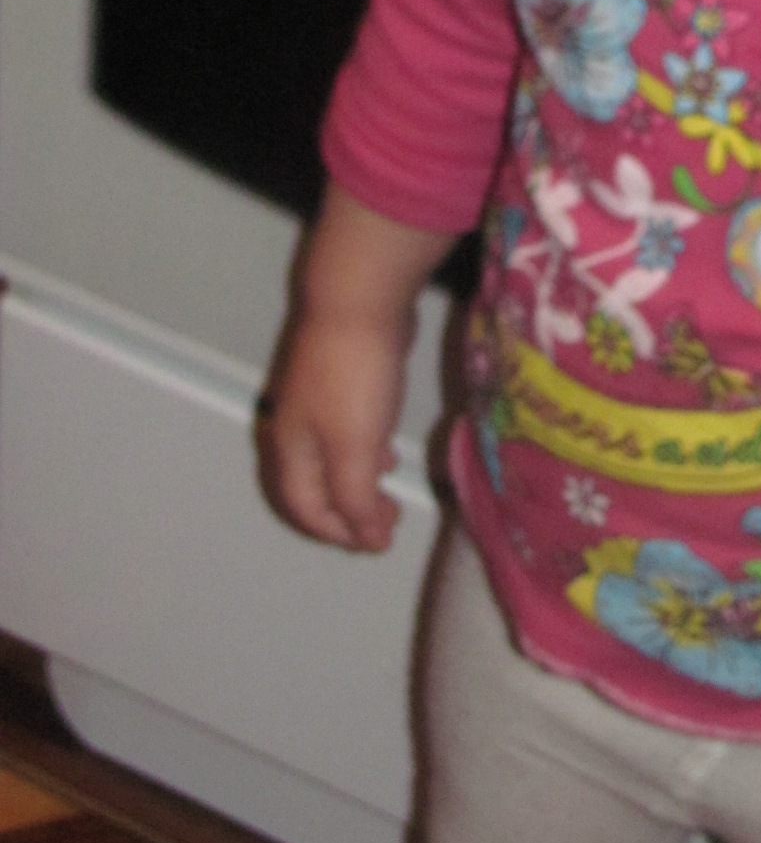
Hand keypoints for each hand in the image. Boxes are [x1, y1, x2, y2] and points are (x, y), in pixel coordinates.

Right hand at [261, 314, 408, 551]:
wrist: (359, 297)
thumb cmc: (353, 377)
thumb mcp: (354, 448)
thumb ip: (355, 497)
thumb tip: (365, 540)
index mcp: (291, 446)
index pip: (303, 505)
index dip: (334, 531)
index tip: (371, 544)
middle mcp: (296, 424)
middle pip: (314, 482)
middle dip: (346, 509)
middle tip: (385, 523)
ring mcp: (318, 395)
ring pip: (332, 453)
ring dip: (357, 478)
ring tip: (387, 489)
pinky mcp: (342, 373)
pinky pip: (349, 426)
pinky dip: (365, 446)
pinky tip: (386, 442)